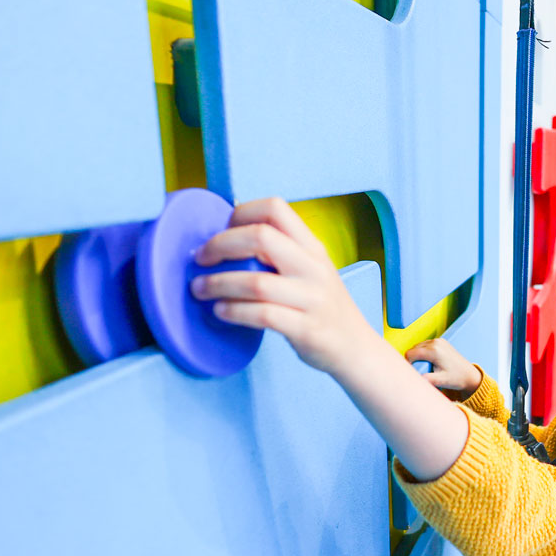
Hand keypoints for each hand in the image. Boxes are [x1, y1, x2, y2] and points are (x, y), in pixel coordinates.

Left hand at [191, 197, 375, 376]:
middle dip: (221, 245)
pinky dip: (234, 312)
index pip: (275, 208)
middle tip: (200, 258)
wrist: (355, 347)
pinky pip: (262, 315)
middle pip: (261, 237)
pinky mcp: (306, 329)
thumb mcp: (310, 271)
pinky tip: (220, 312)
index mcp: (313, 247)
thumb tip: (226, 242)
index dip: (241, 213)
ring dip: (218, 284)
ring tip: (200, 289)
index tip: (221, 231)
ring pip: (256, 281)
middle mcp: (314, 268)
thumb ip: (280, 254)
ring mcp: (312, 299)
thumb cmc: (323, 308)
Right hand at [406, 338, 481, 400]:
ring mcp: (438, 341)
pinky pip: (425, 346)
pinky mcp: (441, 342)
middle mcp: (435, 342)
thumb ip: (428, 379)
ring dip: (418, 357)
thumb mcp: (441, 381)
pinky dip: (424, 354)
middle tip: (422, 371)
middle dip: (414, 360)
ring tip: (427, 367)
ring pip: (418, 347)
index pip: (410, 354)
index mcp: (434, 350)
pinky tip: (431, 363)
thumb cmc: (456, 378)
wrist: (469, 374)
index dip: (408, 363)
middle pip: (413, 349)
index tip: (414, 372)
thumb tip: (416, 379)